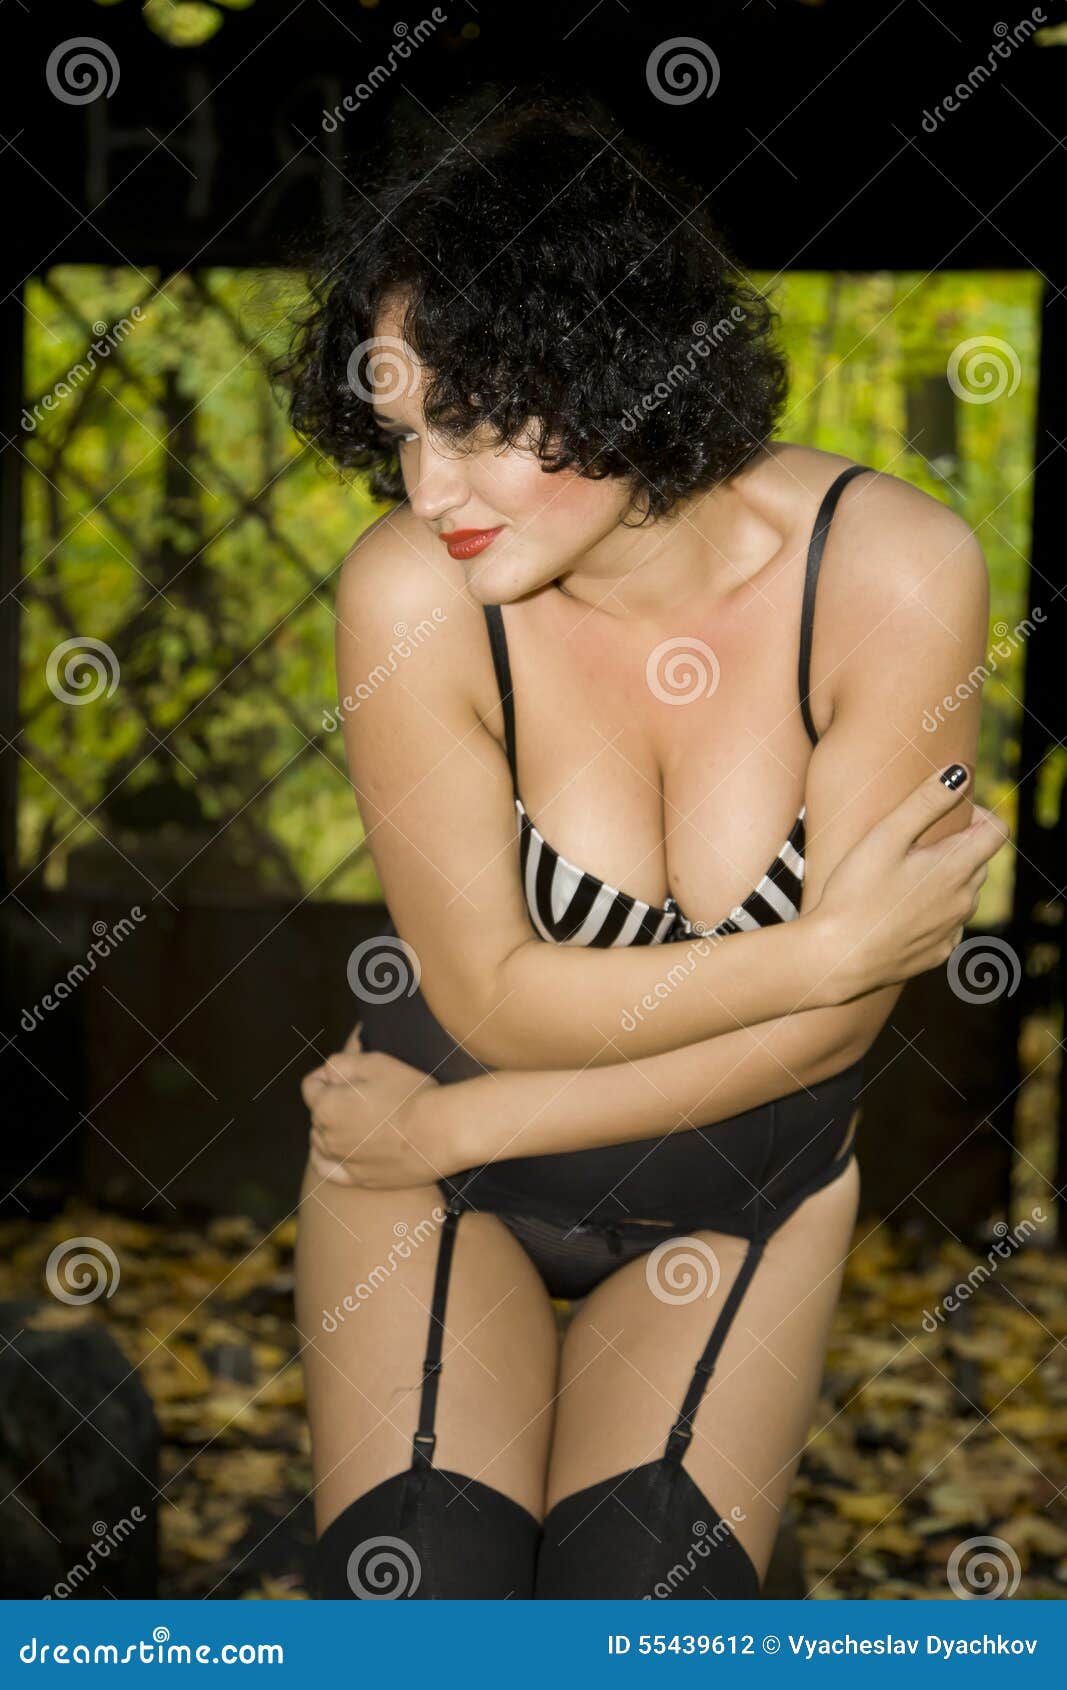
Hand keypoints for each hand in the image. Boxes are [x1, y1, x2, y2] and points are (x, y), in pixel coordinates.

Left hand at [300, 1022, 446, 1187]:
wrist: (440, 1132)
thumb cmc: (409, 1093)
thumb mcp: (374, 1062)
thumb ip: (340, 1064)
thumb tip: (326, 1074)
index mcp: (326, 1106)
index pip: (311, 1085)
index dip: (328, 1075)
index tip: (352, 1074)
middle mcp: (326, 1136)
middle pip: (317, 1113)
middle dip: (332, 1101)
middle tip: (365, 1095)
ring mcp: (342, 1161)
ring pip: (321, 1141)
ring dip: (331, 1129)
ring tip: (359, 1121)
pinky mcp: (359, 1179)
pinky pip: (328, 1169)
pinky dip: (329, 1158)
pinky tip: (340, 1150)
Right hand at [812, 764, 1010, 999]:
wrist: (837, 957)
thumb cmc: (855, 893)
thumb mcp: (886, 837)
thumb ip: (926, 801)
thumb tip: (961, 771)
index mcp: (957, 868)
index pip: (998, 831)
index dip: (979, 813)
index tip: (947, 812)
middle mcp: (964, 901)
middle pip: (979, 860)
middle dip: (956, 845)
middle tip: (912, 843)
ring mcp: (952, 930)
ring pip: (964, 893)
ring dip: (945, 878)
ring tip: (901, 876)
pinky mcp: (937, 953)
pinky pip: (947, 923)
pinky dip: (934, 910)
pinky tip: (899, 910)